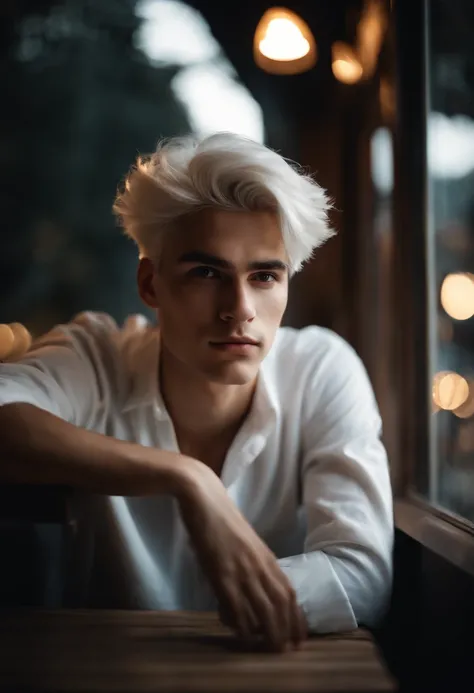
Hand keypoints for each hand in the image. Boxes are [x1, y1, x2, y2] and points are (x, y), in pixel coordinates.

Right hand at [177, 461, 307, 651]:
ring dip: (269, 633)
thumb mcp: (244, 541)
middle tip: (286, 650)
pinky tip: (240, 633)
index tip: (299, 636)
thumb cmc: (221, 517)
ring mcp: (242, 569)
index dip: (297, 616)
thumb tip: (251, 586)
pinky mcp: (221, 572)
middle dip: (287, 630)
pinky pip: (236, 605)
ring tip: (269, 650)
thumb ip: (251, 562)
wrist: (203, 496)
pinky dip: (240, 623)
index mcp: (266, 556)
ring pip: (264, 609)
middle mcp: (259, 564)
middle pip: (282, 604)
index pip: (290, 592)